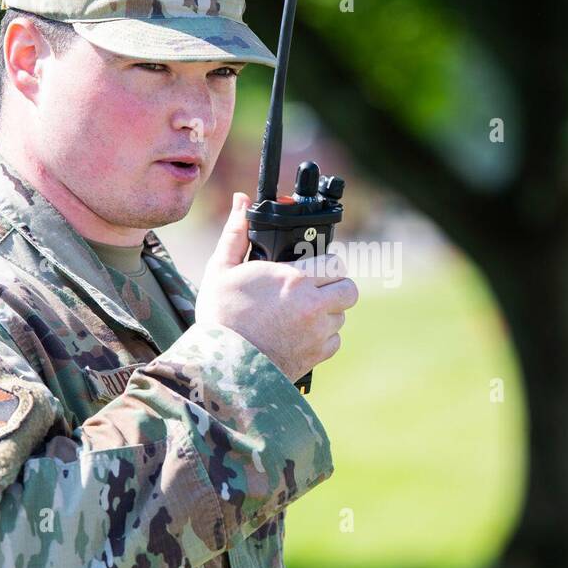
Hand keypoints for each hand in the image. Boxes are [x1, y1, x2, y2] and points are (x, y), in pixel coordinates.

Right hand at [194, 192, 357, 382]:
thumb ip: (236, 233)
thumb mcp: (221, 269)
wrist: (220, 367)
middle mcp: (313, 305)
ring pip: (341, 315)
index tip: (311, 268)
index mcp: (295, 279)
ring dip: (327, 312)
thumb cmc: (219, 316)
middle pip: (348, 289)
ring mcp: (317, 333)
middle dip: (334, 287)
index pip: (336, 263)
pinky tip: (299, 334)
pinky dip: (322, 338)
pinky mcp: (315, 357)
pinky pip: (334, 341)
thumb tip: (241, 201)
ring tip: (301, 313)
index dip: (325, 264)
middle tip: (313, 289)